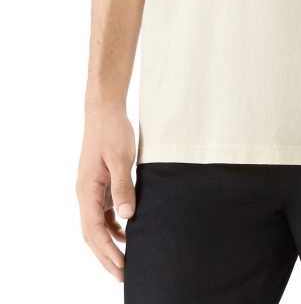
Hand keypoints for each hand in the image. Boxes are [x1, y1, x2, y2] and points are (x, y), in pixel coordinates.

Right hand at [75, 104, 136, 281]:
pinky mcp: (100, 183)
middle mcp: (86, 193)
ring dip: (109, 244)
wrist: (105, 110)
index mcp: (87, 190)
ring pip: (97, 225)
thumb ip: (123, 187)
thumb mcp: (120, 158)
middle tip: (123, 276)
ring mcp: (92, 189)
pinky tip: (126, 233)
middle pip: (93, 234)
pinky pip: (104, 212)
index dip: (108, 252)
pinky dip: (113, 226)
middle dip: (106, 256)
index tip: (122, 268)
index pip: (95, 230)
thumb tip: (128, 217)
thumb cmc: (112, 131)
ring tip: (125, 261)